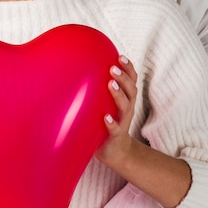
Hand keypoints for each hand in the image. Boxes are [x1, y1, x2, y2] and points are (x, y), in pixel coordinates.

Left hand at [96, 55, 137, 169]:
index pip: (132, 80)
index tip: (120, 56)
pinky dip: (111, 122)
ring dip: (118, 94)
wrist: (115, 151)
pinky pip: (116, 128)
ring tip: (110, 84)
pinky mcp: (116, 136)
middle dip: (123, 77)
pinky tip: (105, 117)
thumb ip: (97, 90)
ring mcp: (123, 121)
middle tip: (112, 68)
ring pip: (126, 106)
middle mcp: (127, 108)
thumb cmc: (107, 122)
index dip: (128, 68)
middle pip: (131, 90)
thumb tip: (76, 70)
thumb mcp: (105, 104)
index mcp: (126, 99)